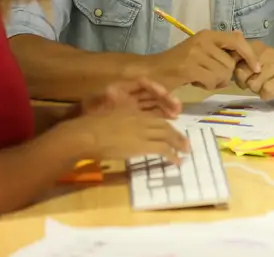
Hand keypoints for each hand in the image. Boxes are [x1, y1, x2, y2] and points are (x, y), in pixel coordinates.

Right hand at [63, 113, 189, 163]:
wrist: (87, 134)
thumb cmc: (89, 128)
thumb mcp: (106, 121)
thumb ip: (117, 125)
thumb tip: (121, 136)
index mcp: (130, 112)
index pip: (153, 118)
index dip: (165, 125)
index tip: (171, 132)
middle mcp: (139, 119)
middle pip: (164, 125)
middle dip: (176, 134)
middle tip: (185, 143)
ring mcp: (142, 131)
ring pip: (166, 135)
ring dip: (178, 143)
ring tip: (186, 151)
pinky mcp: (142, 144)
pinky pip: (162, 149)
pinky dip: (172, 155)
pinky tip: (177, 161)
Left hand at [81, 78, 181, 118]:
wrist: (81, 127)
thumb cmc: (89, 113)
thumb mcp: (97, 103)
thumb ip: (109, 97)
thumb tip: (114, 93)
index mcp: (121, 87)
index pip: (142, 82)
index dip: (154, 86)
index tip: (164, 92)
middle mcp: (129, 94)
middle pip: (151, 93)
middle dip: (165, 98)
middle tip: (178, 107)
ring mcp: (133, 105)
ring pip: (153, 104)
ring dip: (165, 107)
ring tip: (176, 114)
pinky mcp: (134, 116)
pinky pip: (150, 114)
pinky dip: (160, 116)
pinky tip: (169, 121)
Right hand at [148, 30, 260, 90]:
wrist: (153, 71)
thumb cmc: (178, 64)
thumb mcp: (202, 52)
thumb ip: (220, 51)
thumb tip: (243, 45)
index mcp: (207, 35)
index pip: (237, 40)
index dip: (249, 55)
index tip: (256, 68)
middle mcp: (203, 40)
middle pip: (230, 63)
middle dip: (224, 75)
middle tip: (208, 76)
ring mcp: (196, 53)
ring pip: (223, 74)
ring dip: (214, 81)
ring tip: (199, 78)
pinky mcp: (190, 66)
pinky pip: (212, 80)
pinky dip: (206, 85)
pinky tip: (195, 81)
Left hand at [233, 42, 273, 99]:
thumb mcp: (257, 65)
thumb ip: (241, 65)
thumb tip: (223, 69)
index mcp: (257, 46)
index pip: (234, 58)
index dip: (236, 72)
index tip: (244, 76)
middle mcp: (267, 51)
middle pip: (241, 73)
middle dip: (246, 83)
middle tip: (257, 84)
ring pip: (253, 84)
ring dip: (258, 90)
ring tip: (267, 86)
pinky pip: (267, 90)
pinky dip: (267, 95)